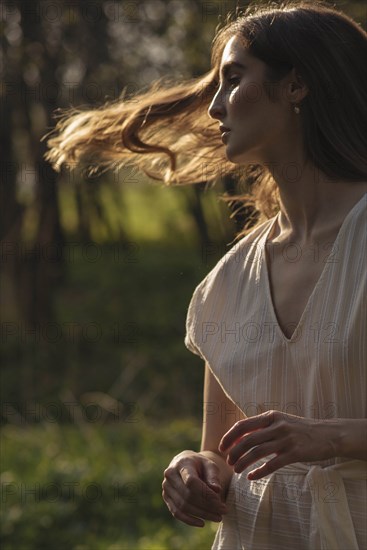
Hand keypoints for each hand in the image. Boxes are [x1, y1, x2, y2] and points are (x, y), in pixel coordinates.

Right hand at [162, 450, 226, 526]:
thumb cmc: (200, 465)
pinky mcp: (166, 497)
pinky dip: (189, 520)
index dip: (206, 493)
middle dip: (207, 506)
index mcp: (182, 463)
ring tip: (217, 517)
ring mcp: (166, 486)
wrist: (185, 463)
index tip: (220, 501)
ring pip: (183, 506)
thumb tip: (217, 489)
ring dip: (201, 514)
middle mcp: (170, 475)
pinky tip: (202, 523)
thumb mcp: (210, 465)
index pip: (191, 481)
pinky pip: (176, 512)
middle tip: (223, 512)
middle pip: (188, 496)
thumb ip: (213, 476)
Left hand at [219, 410, 339, 479]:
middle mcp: (277, 426)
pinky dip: (259, 472)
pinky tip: (251, 477)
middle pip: (248, 440)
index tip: (222, 447)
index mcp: (271, 416)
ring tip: (236, 470)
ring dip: (243, 462)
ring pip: (257, 452)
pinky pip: (272, 464)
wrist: (328, 434)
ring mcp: (286, 439)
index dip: (229, 437)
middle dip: (234, 452)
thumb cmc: (300, 429)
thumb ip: (262, 427)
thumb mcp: (280, 421)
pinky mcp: (295, 453)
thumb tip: (240, 437)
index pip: (243, 425)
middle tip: (229, 462)